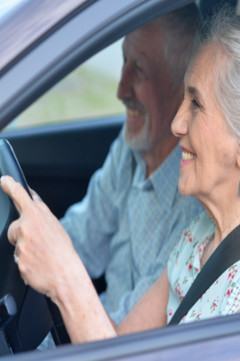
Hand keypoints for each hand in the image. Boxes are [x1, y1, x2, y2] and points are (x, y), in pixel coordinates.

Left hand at [0, 175, 76, 302]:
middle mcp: (25, 228)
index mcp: (36, 216)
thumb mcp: (55, 224)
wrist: (66, 274)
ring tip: (40, 254)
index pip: (19, 195)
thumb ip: (41, 211)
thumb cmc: (63, 250)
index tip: (4, 181)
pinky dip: (26, 261)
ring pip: (16, 244)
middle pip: (13, 227)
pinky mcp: (17, 262)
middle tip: (37, 242)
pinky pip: (18, 259)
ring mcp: (20, 246)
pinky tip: (38, 263)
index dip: (10, 186)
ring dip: (25, 248)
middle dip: (21, 233)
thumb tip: (32, 199)